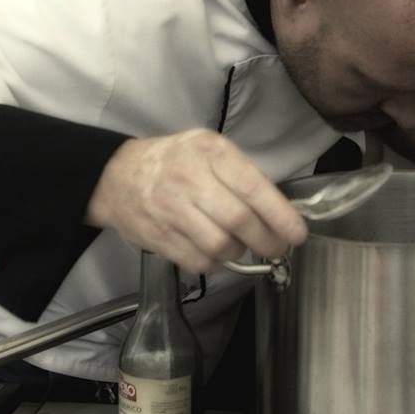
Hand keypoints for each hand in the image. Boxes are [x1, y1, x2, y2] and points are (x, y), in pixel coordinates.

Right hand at [86, 129, 307, 273]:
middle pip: (239, 220)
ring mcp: (171, 210)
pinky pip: (198, 262)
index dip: (280, 215)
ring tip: (243, 245)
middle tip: (278, 247)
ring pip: (220, 245)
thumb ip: (241, 173)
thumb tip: (281, 209)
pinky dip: (216, 264)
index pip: (253, 187)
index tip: (298, 233)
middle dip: (267, 240)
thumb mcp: (209, 149)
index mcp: (209, 151)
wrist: (116, 177)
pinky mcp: (158, 238)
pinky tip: (217, 252)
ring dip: (240, 253)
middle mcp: (189, 179)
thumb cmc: (175, 161)